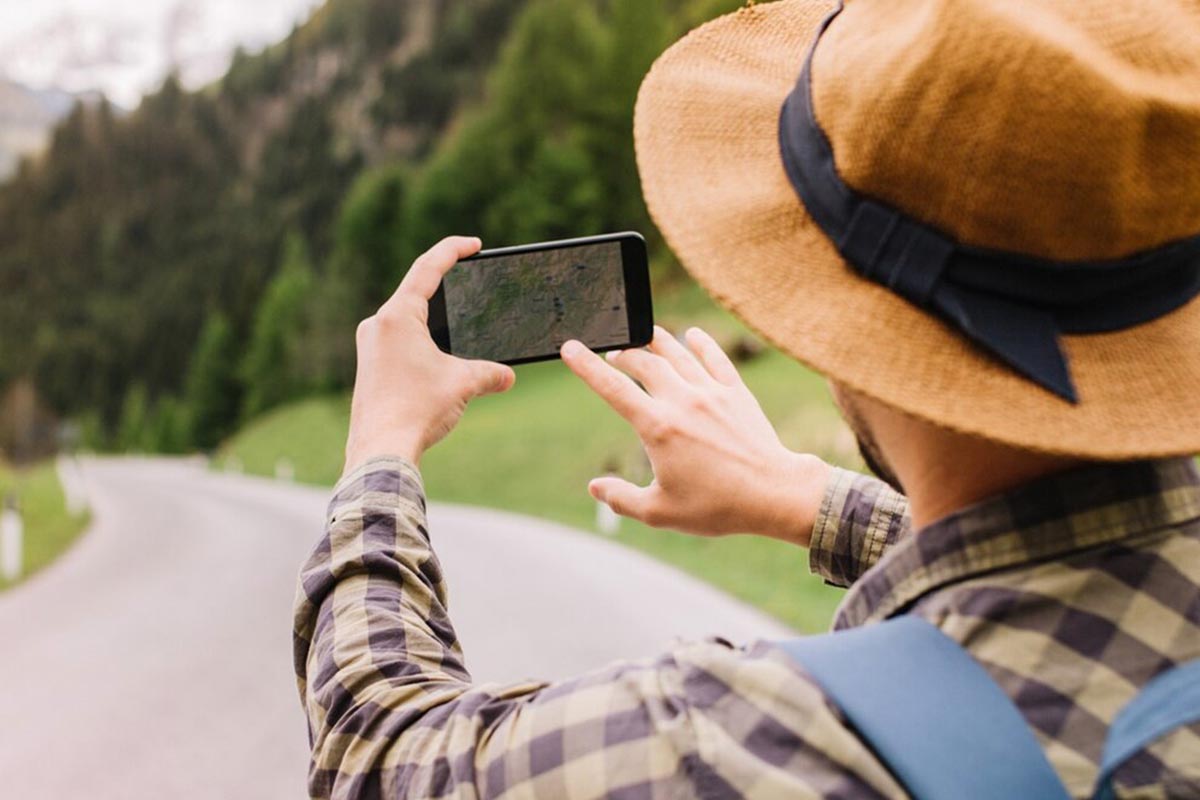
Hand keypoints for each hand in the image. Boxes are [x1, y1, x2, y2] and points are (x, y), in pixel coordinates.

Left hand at [343, 237, 514, 473]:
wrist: (380, 450)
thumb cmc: (416, 410)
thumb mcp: (463, 384)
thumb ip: (490, 373)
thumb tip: (508, 376)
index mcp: (397, 316)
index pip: (427, 268)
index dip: (453, 251)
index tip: (473, 244)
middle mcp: (377, 325)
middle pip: (415, 292)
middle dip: (444, 286)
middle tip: (468, 278)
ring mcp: (369, 347)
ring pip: (406, 320)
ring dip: (433, 319)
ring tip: (457, 321)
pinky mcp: (369, 367)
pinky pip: (398, 341)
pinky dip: (421, 341)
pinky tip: (436, 358)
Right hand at [561, 327, 830, 546]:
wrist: (774, 493)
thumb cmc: (717, 507)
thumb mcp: (661, 512)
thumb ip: (622, 498)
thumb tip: (595, 488)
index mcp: (658, 427)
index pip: (613, 388)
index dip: (587, 367)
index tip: (570, 348)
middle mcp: (682, 401)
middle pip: (643, 363)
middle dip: (622, 354)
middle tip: (612, 354)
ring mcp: (712, 393)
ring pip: (677, 353)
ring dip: (655, 341)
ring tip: (641, 336)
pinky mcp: (737, 393)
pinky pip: (715, 358)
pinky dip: (701, 343)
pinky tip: (692, 334)